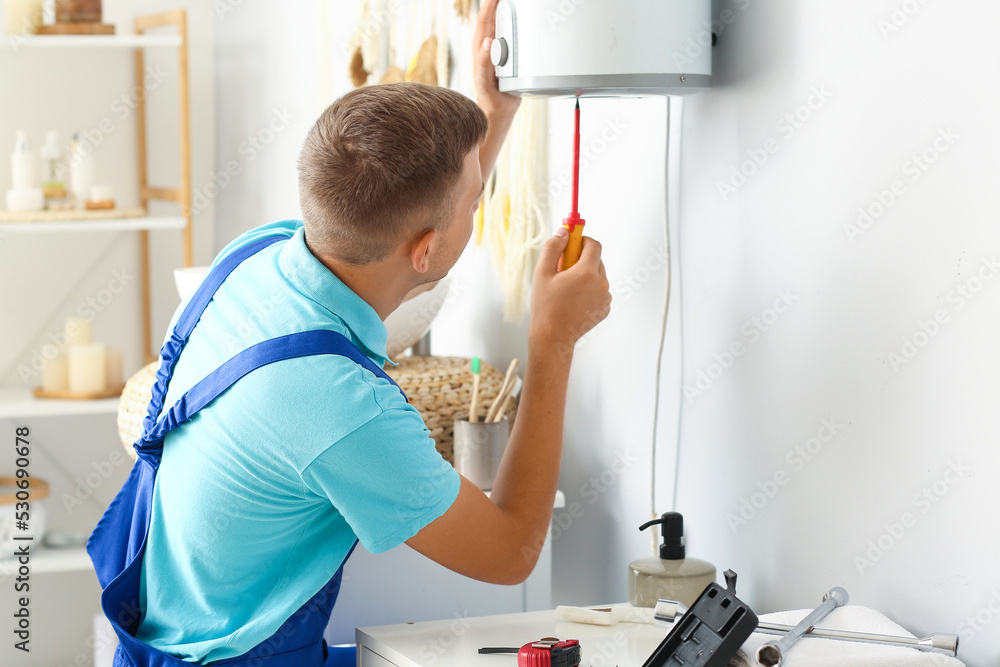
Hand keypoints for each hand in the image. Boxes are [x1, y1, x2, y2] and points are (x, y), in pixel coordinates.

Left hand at [473, 0, 520, 122]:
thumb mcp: (485, 82)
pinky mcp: (509, 58)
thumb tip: (488, 42)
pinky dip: (517, 27)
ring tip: (514, 2)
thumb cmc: (490, 100)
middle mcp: (489, 49)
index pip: (484, 22)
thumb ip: (484, 63)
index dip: (489, 6)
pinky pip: (513, 38)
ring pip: (502, 27)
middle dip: (497, 4)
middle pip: (492, 19)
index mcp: (481, 51)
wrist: (499, 113)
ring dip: (506, 12)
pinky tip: (524, 23)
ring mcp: (499, 53)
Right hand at [529, 229, 611, 353]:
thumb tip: (563, 233)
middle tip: (564, 268)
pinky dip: (590, 290)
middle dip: (582, 259)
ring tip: (568, 288)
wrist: (554, 338)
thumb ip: (553, 248)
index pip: (594, 245)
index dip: (582, 241)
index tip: (572, 244)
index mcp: (587, 272)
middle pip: (597, 260)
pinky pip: (600, 291)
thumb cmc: (546, 307)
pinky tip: (574, 300)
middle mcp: (601, 283)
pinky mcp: (605, 308)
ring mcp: (605, 297)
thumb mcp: (542, 273)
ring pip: (598, 275)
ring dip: (586, 275)